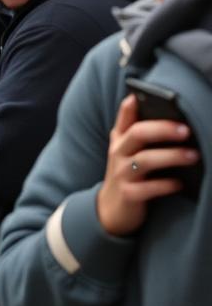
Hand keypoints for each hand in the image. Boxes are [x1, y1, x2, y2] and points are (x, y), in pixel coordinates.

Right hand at [96, 95, 198, 236]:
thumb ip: (141, 133)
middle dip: (162, 129)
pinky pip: (149, 188)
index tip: (141, 96)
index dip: (130, 106)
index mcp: (120, 140)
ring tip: (193, 155)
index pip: (124, 118)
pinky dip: (166, 185)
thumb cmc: (128, 174)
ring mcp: (122, 174)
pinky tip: (179, 183)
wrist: (111, 209)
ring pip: (145, 160)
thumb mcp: (128, 151)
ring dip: (171, 156)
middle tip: (186, 130)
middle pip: (137, 134)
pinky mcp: (129, 194)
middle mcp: (118, 153)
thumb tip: (173, 118)